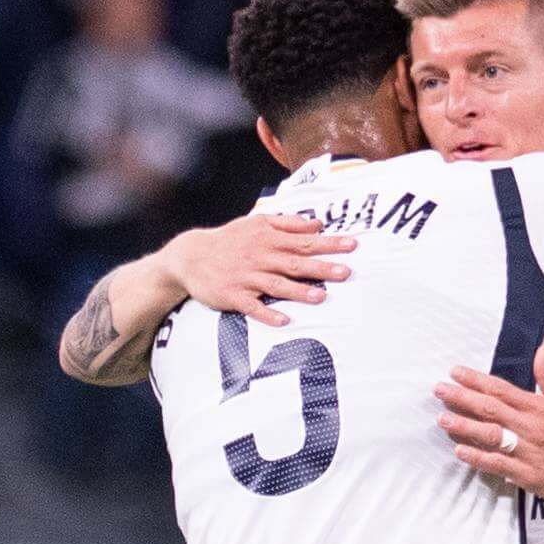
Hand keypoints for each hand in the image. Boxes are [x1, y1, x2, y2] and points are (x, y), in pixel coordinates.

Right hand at [159, 212, 352, 326]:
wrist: (190, 256)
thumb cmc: (229, 239)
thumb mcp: (256, 222)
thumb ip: (287, 222)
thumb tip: (317, 224)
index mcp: (268, 238)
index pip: (305, 240)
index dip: (329, 243)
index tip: (352, 246)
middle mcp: (260, 257)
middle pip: (295, 262)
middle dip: (321, 267)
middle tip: (346, 272)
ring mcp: (246, 277)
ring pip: (276, 284)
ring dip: (298, 291)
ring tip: (321, 297)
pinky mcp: (233, 296)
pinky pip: (252, 306)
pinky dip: (267, 314)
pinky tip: (284, 321)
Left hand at [436, 347, 543, 509]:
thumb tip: (541, 350)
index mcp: (539, 407)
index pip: (502, 389)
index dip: (476, 380)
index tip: (455, 372)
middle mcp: (531, 426)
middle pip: (491, 409)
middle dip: (462, 398)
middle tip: (438, 390)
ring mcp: (528, 451)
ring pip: (491, 435)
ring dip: (464, 426)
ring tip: (441, 418)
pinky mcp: (527, 474)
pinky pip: (498, 464)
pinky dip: (478, 457)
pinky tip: (459, 450)